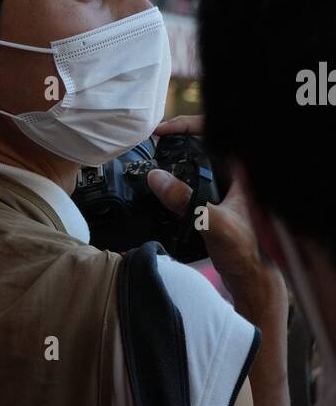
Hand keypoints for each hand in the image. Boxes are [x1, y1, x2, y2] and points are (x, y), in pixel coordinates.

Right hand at [147, 116, 286, 320]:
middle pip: (204, 144)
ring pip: (199, 162)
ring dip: (177, 158)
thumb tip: (157, 178)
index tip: (161, 132)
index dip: (186, 125)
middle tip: (153, 141)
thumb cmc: (246, 253)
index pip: (214, 131)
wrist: (252, 281)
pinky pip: (196, 180)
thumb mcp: (213, 222)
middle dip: (178, 138)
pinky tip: (164, 185)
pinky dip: (178, 178)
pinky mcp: (220, 201)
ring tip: (154, 157)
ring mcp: (229, 188)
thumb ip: (185, 200)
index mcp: (244, 171)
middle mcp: (239, 175)